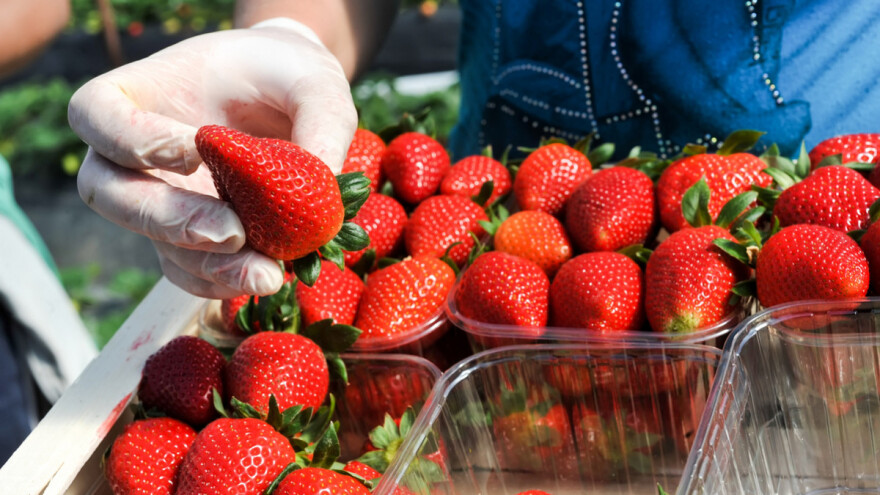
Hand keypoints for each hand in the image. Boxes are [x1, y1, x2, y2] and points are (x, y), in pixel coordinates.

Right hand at [69, 19, 357, 298]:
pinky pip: (188, 272)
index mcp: (139, 94)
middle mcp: (133, 154)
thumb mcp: (316, 84)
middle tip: (232, 232)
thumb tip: (325, 189)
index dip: (131, 138)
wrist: (294, 100)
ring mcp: (160, 200)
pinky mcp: (189, 238)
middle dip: (168, 219)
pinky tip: (264, 279)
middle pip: (110, 194)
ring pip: (155, 244)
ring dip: (207, 265)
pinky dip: (223, 281)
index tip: (196, 148)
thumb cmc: (289, 77)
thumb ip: (321, 122)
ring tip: (267, 275)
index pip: (96, 115)